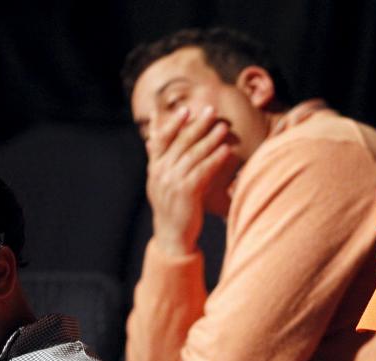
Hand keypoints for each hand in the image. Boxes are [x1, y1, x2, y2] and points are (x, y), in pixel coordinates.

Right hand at [145, 104, 232, 255]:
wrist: (172, 236)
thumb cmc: (171, 207)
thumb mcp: (159, 182)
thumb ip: (157, 159)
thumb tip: (150, 138)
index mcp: (155, 168)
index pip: (162, 139)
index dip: (173, 123)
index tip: (185, 109)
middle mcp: (161, 172)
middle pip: (181, 142)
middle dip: (197, 125)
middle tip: (211, 111)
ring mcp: (173, 181)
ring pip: (193, 154)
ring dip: (210, 139)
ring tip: (223, 127)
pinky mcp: (187, 191)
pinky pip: (203, 170)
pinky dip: (215, 159)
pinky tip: (225, 151)